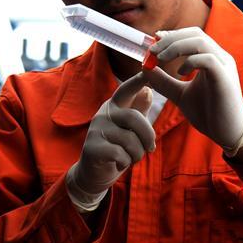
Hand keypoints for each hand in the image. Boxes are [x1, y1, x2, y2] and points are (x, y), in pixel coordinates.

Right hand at [68, 73, 155, 197]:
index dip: (138, 80)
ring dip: (137, 154)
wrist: (94, 173)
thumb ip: (137, 110)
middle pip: (134, 117)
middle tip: (150, 149)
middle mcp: (103, 113)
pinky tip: (119, 162)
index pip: (126, 90)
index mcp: (114, 106)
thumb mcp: (128, 128)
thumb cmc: (116, 148)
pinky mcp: (92, 146)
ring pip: (130, 140)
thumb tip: (148, 91)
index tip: (149, 69)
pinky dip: (125, 162)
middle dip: (148, 136)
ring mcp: (96, 129)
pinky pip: (120, 154)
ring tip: (131, 157)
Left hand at [143, 27, 242, 151]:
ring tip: (161, 58)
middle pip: (195, 33)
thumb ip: (164, 81)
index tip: (153, 42)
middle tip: (152, 50)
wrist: (226, 134)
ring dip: (176, 46)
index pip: (191, 35)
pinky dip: (190, 61)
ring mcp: (224, 66)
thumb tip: (145, 67)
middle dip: (170, 38)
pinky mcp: (225, 78)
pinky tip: (180, 72)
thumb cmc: (207, 113)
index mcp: (211, 58)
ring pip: (200, 42)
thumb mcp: (179, 94)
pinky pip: (208, 59)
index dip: (171, 35)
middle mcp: (219, 57)